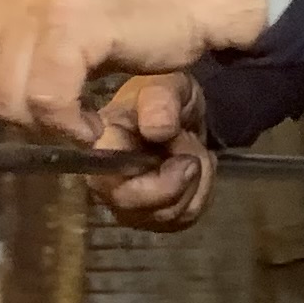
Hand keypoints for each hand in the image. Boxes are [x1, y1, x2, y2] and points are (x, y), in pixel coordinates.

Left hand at [0, 0, 266, 140]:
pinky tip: (98, 115)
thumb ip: (13, 45)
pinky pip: (45, 106)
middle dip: (10, 115)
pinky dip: (74, 125)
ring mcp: (29, 3)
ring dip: (48, 122)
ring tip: (85, 103)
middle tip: (61, 106)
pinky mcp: (64, 23)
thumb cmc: (136, 8)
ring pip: (3, 103)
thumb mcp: (58, 18)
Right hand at [92, 74, 216, 229]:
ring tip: (193, 150)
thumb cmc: (163, 96)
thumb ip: (160, 101)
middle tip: (191, 142)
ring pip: (171, 216)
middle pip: (145, 211)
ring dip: (197, 181)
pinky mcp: (152, 216)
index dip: (155, 184)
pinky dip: (202, 191)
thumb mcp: (166, 83)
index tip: (186, 159)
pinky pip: (185, 219)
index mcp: (100, 149)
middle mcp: (106, 184)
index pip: (111, 187)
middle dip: (184, 179)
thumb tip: (157, 131)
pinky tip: (197, 168)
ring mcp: (129, 205)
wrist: (179, 111)